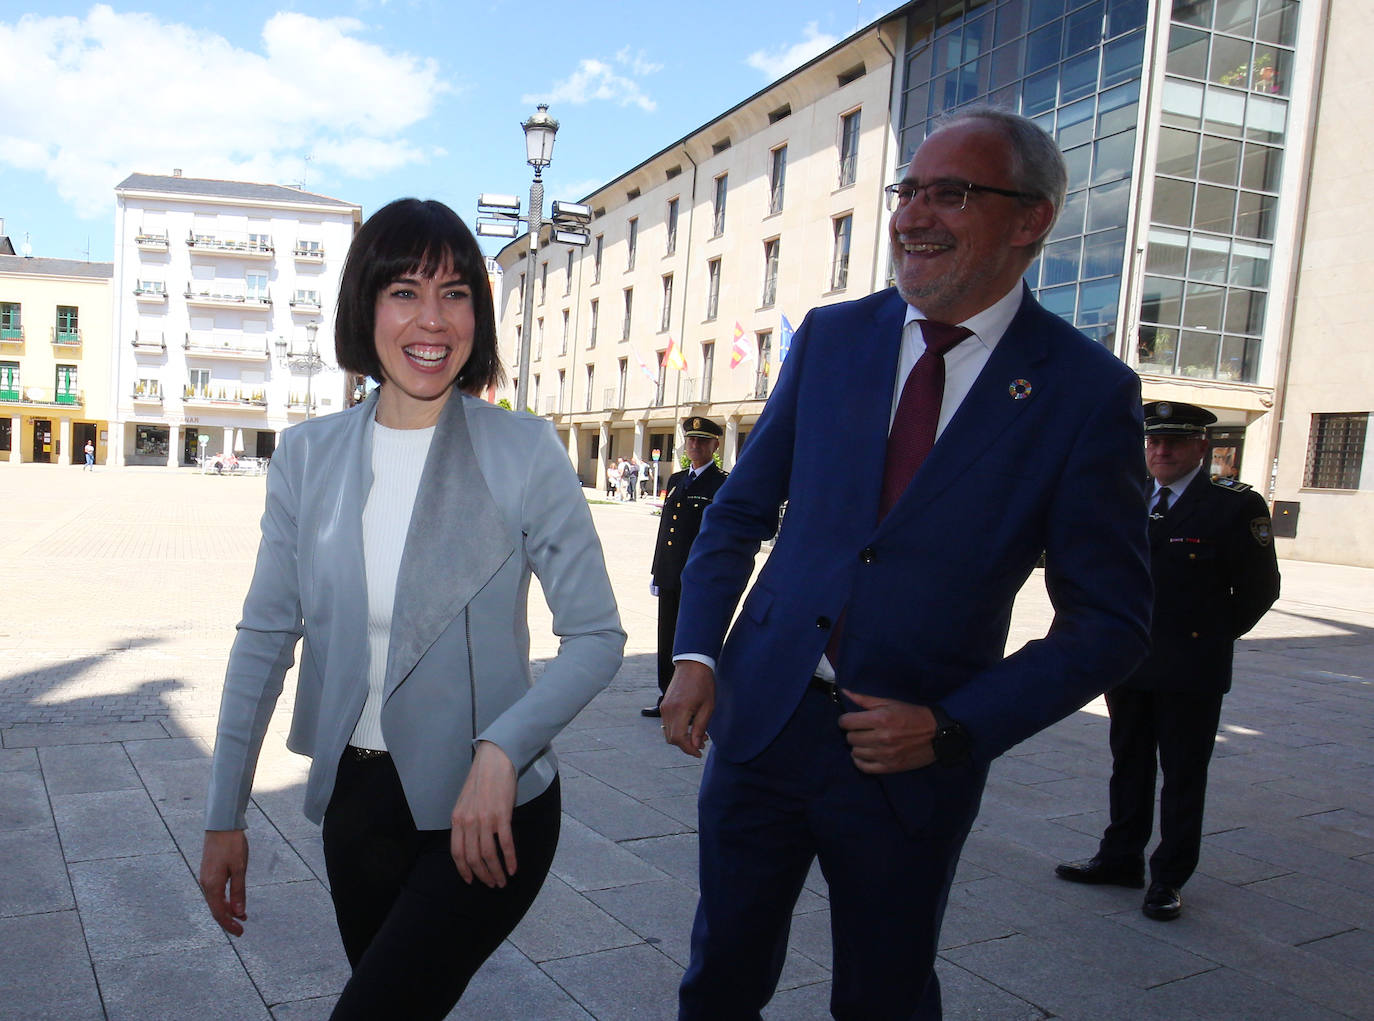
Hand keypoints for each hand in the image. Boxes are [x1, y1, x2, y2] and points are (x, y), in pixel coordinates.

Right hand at [200, 829, 248, 935]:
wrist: (221, 825)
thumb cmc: (232, 845)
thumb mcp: (239, 868)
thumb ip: (239, 891)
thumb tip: (239, 912)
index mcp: (212, 885)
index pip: (219, 912)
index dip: (229, 924)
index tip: (240, 932)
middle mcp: (206, 884)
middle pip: (216, 909)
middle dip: (228, 921)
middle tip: (241, 929)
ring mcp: (206, 878)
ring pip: (215, 901)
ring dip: (227, 910)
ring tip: (241, 916)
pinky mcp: (209, 872)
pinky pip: (215, 892)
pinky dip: (224, 900)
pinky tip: (234, 900)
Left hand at [450, 741, 517, 887]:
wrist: (495, 761)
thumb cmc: (482, 780)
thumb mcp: (466, 802)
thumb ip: (466, 822)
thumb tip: (472, 842)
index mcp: (457, 819)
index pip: (457, 852)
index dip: (464, 870)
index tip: (471, 881)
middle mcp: (468, 822)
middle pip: (473, 858)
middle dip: (483, 875)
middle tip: (493, 884)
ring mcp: (485, 819)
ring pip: (488, 855)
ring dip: (497, 872)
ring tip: (503, 881)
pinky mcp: (502, 815)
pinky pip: (505, 844)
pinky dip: (510, 859)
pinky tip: (514, 868)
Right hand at [660, 661, 714, 757]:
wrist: (692, 664)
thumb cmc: (703, 683)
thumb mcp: (708, 706)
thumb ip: (701, 727)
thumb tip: (696, 745)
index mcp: (680, 710)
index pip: (679, 739)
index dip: (689, 749)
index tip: (699, 753)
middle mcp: (668, 710)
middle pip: (672, 739)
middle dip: (686, 746)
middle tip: (701, 745)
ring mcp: (664, 707)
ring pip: (668, 733)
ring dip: (681, 738)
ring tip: (698, 735)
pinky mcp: (664, 705)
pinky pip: (668, 724)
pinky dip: (677, 730)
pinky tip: (690, 727)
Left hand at [838, 691, 936, 772]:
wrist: (937, 735)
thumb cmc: (912, 715)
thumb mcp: (890, 703)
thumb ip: (865, 699)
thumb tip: (845, 692)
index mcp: (881, 719)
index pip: (847, 722)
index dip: (845, 720)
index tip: (850, 720)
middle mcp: (882, 738)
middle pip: (850, 738)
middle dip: (853, 732)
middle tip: (862, 730)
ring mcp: (885, 755)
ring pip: (855, 752)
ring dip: (858, 746)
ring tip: (867, 741)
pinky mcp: (890, 767)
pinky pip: (864, 767)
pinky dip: (861, 761)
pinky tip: (866, 753)